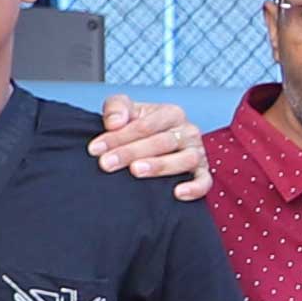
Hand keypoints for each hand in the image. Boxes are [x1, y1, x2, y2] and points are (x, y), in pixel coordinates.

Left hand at [92, 94, 215, 199]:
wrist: (151, 143)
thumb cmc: (139, 128)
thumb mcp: (126, 111)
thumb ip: (116, 107)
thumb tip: (114, 122)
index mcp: (171, 113)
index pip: (144, 125)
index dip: (118, 137)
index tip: (95, 149)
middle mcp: (188, 131)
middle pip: (162, 142)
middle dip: (131, 152)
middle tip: (107, 163)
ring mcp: (197, 152)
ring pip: (185, 159)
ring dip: (160, 166)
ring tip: (136, 171)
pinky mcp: (203, 172)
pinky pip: (205, 181)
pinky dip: (194, 187)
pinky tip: (177, 193)